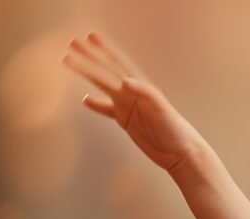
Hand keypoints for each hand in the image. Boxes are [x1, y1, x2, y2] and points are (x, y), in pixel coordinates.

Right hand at [62, 31, 206, 173]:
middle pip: (105, 70)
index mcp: (140, 85)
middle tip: (72, 42)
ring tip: (69, 62)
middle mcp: (132, 92)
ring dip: (87, 74)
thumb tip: (124, 81)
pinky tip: (85, 99)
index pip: (118, 63)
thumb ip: (144, 92)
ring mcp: (128, 106)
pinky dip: (96, 104)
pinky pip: (107, 109)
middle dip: (88, 56)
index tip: (90, 36)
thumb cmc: (174, 129)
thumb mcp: (160, 108)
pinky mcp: (126, 120)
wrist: (179, 152)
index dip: (104, 49)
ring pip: (102, 86)